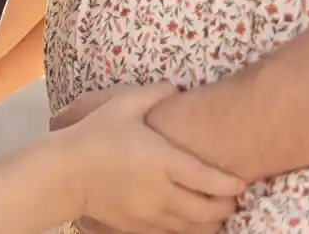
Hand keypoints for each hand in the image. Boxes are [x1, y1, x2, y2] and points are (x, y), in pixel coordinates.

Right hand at [58, 85, 243, 233]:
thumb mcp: (123, 104)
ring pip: (191, 227)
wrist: (65, 174)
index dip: (229, 184)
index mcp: (161, 161)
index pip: (207, 179)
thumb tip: (177, 89)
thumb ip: (155, 93)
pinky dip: (188, 231)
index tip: (242, 182)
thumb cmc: (96, 135)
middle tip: (235, 198)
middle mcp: (160, 192)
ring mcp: (149, 214)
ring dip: (211, 222)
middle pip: (205, 209)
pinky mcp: (137, 227)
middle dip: (226, 206)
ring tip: (220, 212)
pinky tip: (194, 224)